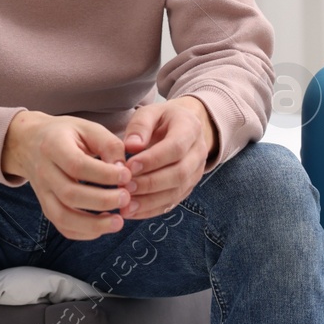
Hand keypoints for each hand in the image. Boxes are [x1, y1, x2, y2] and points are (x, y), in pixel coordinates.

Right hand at [1, 111, 131, 239]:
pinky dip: (83, 233)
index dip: (104, 174)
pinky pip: (62, 226)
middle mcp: (44, 172)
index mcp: (53, 146)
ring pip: (63, 216)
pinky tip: (103, 226)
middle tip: (126, 198)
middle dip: (102, 200)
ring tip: (119, 222)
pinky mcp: (46, 207)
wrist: (30, 143)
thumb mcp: (88, 127)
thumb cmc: (66, 134)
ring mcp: (43, 193)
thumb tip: (124, 171)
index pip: (77, 165)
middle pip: (70, 194)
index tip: (127, 176)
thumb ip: (108, 145)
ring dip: (93, 224)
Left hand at [118, 97, 215, 220]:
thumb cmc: (162, 119)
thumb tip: (131, 146)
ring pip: (176, 192)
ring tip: (125, 205)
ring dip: (149, 201)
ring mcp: (196, 173)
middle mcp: (198, 153)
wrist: (184, 127)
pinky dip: (151, 210)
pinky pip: (172, 203)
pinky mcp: (188, 188)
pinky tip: (132, 211)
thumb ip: (140, 126)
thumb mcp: (150, 112)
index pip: (175, 148)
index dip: (153, 160)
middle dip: (150, 183)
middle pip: (179, 173)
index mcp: (190, 129)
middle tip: (125, 187)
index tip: (130, 166)